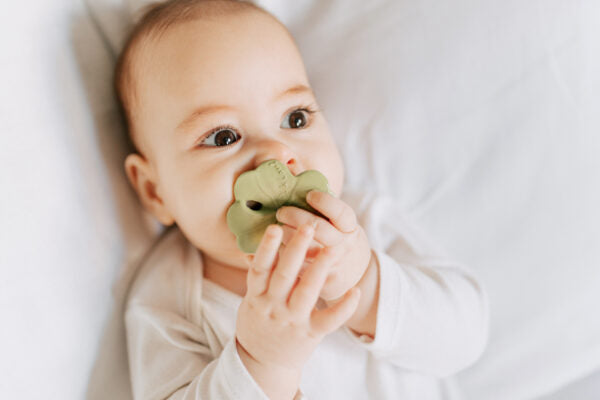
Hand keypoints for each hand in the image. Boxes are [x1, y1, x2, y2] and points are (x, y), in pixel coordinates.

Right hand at [236, 223, 360, 399]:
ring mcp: (292, 320)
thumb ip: (257, 276)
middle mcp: (273, 306)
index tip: (274, 227)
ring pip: (306, 292)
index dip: (266, 248)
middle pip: (284, 275)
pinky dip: (343, 307)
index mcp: (256, 296)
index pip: (259, 268)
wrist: (262, 363)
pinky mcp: (310, 334)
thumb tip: (251, 245)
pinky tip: (355, 291)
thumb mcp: (250, 300)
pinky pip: (329, 320)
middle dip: (296, 250)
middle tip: (308, 226)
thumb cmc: (259, 322)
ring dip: (319, 269)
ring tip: (332, 249)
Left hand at [276, 191, 371, 301]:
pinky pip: (299, 270)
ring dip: (287, 239)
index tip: (309, 194)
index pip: (342, 213)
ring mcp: (335, 265)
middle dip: (297, 217)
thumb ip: (321, 204)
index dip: (326, 202)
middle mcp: (345, 246)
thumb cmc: (339, 240)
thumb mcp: (340, 224)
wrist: (355, 277)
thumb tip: (291, 168)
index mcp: (350, 228)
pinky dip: (282, 259)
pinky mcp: (323, 283)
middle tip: (281, 211)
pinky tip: (269, 251)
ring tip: (275, 230)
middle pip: (320, 230)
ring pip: (307, 251)